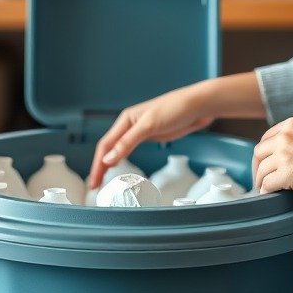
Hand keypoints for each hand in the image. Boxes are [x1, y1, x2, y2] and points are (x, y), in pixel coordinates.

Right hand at [88, 81, 216, 189]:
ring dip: (109, 165)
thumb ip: (127, 142)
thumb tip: (108, 159)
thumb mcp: (149, 125)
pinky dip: (123, 161)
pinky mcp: (151, 137)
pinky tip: (120, 169)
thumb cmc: (175, 108)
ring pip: (119, 150)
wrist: (198, 106)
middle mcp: (130, 125)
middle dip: (100, 167)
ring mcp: (140, 132)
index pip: (105, 145)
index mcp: (126, 119)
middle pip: (109, 149)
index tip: (94, 181)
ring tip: (103, 181)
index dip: (98, 164)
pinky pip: (131, 150)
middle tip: (94, 186)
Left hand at [252, 116, 292, 195]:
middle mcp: (284, 136)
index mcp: (291, 125)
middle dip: (258, 167)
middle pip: (259, 153)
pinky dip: (266, 190)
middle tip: (260, 178)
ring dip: (262, 181)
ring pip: (262, 170)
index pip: (266, 138)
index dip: (263, 154)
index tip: (262, 163)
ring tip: (265, 189)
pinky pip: (268, 184)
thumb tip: (288, 157)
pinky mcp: (286, 173)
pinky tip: (270, 194)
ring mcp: (284, 154)